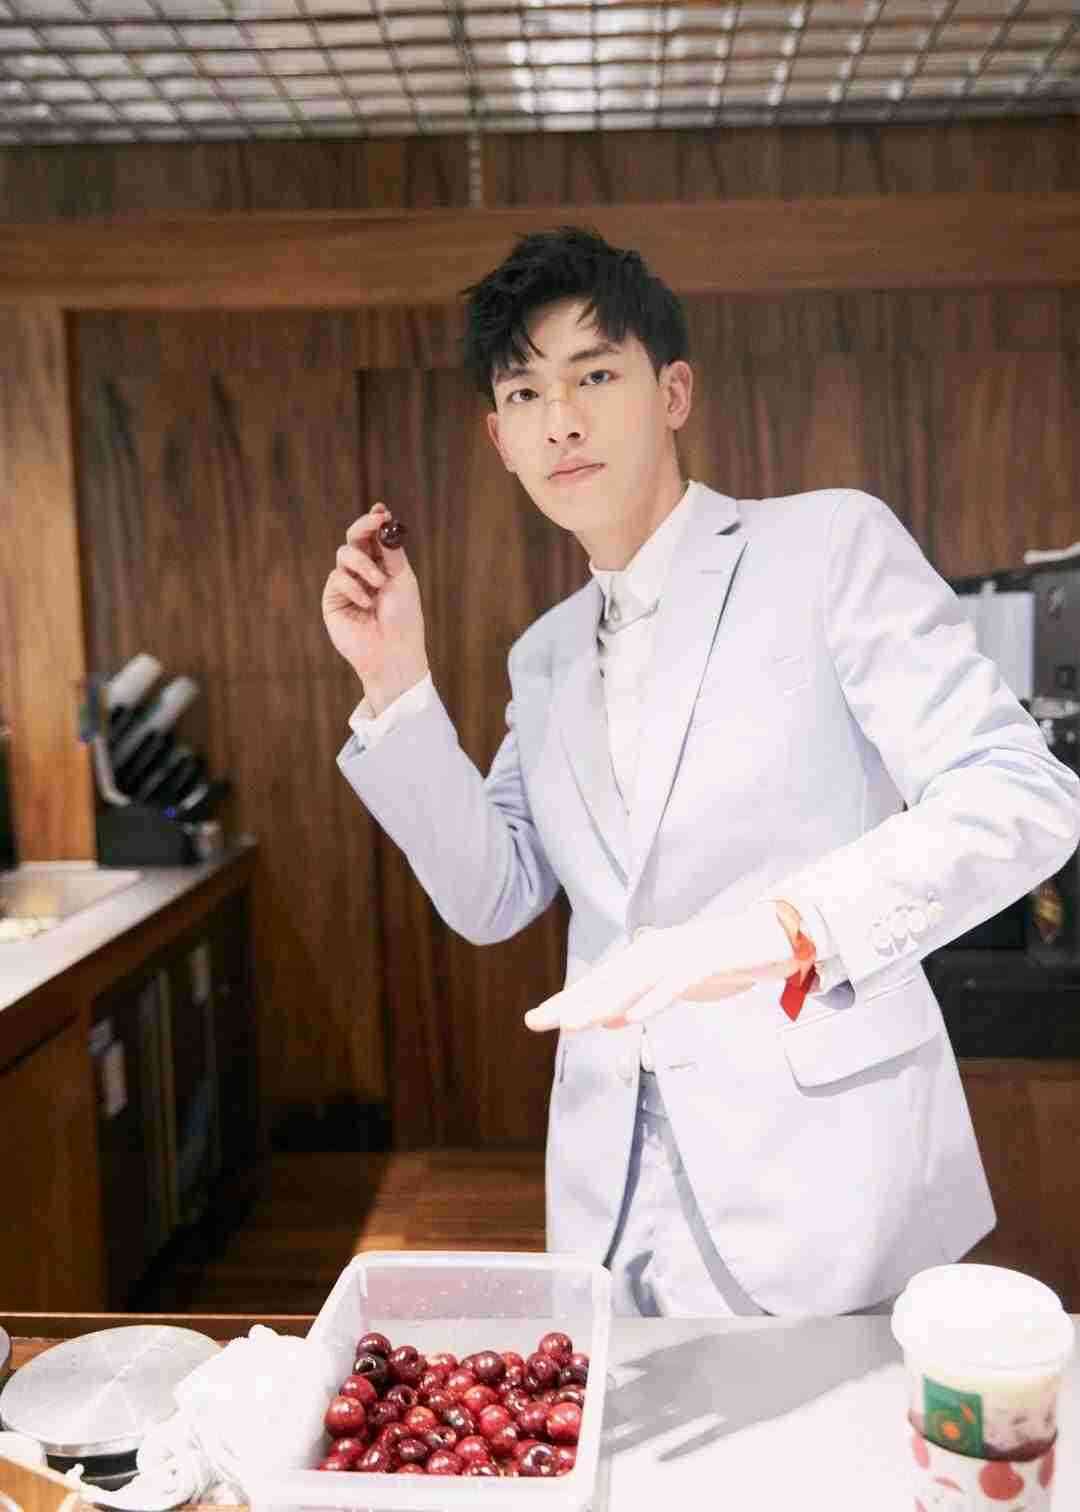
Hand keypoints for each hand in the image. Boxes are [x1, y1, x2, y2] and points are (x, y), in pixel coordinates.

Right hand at [322, 503, 428, 711]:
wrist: (392, 651)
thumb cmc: (404, 618)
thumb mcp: (402, 579)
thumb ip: (391, 552)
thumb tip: (385, 521)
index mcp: (384, 566)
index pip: (375, 537)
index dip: (375, 521)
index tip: (381, 510)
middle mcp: (364, 573)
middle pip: (355, 538)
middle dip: (364, 527)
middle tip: (376, 521)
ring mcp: (347, 585)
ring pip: (345, 554)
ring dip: (363, 563)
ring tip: (379, 583)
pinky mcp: (333, 599)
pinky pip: (337, 577)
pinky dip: (354, 587)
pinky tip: (366, 604)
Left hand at [523, 900, 802, 1032]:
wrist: (774, 936)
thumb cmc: (726, 961)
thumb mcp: (680, 987)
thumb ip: (646, 999)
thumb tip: (611, 1019)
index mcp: (649, 957)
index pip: (603, 983)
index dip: (569, 1001)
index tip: (536, 1020)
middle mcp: (658, 950)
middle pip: (609, 979)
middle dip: (573, 1001)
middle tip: (538, 1021)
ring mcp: (683, 953)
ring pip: (635, 980)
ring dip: (604, 1001)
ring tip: (574, 1022)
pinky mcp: (709, 959)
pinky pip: (677, 982)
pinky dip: (655, 998)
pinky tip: (633, 1017)